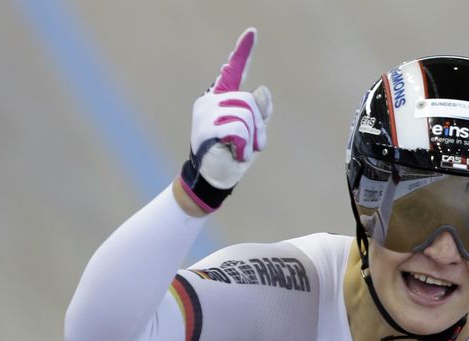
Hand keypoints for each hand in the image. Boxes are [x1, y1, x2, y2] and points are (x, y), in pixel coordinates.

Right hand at [180, 27, 272, 211]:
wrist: (214, 179)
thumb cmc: (232, 155)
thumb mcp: (252, 133)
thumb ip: (260, 112)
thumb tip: (263, 89)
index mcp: (222, 98)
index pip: (234, 71)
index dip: (244, 52)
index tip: (252, 32)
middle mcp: (211, 100)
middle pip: (250, 101)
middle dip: (257, 127)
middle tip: (246, 146)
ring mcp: (206, 112)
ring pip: (246, 115)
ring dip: (250, 139)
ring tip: (237, 150)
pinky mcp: (207, 126)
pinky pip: (239, 130)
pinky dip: (243, 147)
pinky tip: (232, 154)